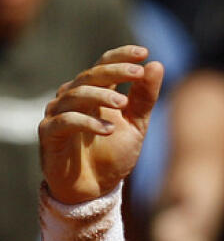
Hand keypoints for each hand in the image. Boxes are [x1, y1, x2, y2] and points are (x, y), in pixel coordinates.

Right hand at [39, 45, 163, 203]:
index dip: (122, 56)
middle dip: (114, 71)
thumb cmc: (114, 153)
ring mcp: (58, 113)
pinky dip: (87, 123)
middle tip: (137, 72)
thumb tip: (156, 64)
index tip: (144, 52)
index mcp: (94, 91)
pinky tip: (109, 129)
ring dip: (101, 95)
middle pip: (90, 75)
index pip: (104, 64)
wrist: (95, 188)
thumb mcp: (136, 125)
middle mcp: (73, 97)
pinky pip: (65, 121)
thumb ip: (145, 97)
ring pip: (76, 94)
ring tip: (122, 103)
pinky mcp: (49, 133)